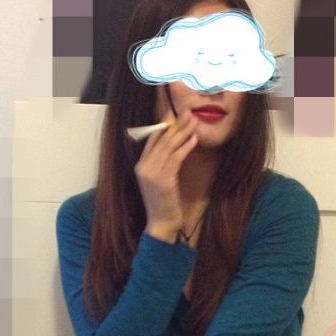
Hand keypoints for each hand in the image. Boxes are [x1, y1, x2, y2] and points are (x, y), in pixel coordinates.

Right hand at [134, 107, 198, 233]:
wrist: (161, 223)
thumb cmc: (163, 203)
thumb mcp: (159, 180)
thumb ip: (162, 164)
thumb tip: (174, 145)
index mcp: (140, 165)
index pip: (151, 138)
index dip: (163, 124)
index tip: (175, 113)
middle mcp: (143, 167)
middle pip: (161, 139)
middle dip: (176, 124)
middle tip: (188, 112)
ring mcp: (152, 173)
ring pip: (169, 146)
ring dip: (183, 132)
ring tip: (193, 121)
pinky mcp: (163, 180)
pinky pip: (176, 158)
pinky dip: (186, 147)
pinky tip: (194, 139)